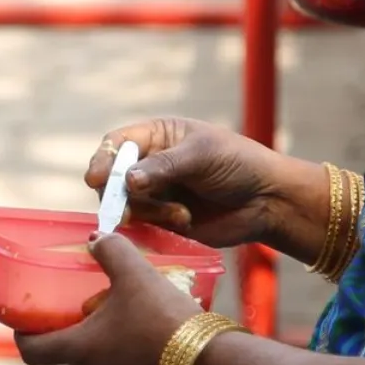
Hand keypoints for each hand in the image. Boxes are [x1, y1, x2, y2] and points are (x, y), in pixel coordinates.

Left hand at [16, 235, 207, 364]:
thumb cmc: (166, 319)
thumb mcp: (137, 275)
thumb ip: (112, 251)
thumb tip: (96, 238)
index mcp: (80, 351)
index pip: (33, 351)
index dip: (26, 336)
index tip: (27, 324)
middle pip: (76, 356)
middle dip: (86, 336)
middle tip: (104, 313)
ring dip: (113, 355)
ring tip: (137, 331)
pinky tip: (158, 354)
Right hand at [87, 118, 327, 261]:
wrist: (268, 201)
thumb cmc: (238, 164)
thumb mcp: (201, 155)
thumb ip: (163, 166)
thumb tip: (127, 180)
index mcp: (158, 137)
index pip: (117, 145)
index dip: (103, 160)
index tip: (96, 179)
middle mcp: (151, 165)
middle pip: (113, 179)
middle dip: (121, 194)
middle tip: (132, 207)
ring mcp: (157, 194)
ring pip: (127, 206)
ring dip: (150, 212)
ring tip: (182, 214)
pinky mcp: (165, 221)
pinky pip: (144, 226)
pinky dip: (159, 225)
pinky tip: (186, 221)